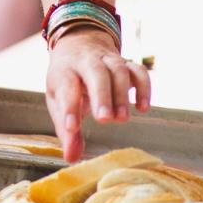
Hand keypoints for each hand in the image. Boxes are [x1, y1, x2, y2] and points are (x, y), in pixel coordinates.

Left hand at [45, 28, 150, 162]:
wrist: (78, 44)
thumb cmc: (67, 80)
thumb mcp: (58, 100)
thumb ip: (66, 130)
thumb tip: (71, 158)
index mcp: (64, 71)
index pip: (66, 86)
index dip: (69, 107)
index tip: (72, 128)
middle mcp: (86, 61)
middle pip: (96, 72)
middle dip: (102, 95)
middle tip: (105, 120)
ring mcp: (108, 59)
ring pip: (118, 69)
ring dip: (121, 94)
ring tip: (122, 119)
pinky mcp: (126, 62)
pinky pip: (139, 70)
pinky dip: (144, 87)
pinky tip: (143, 107)